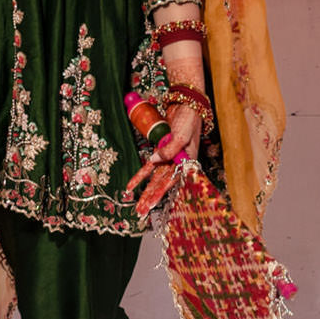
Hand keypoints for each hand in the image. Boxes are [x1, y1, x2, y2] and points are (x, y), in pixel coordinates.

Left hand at [120, 100, 205, 220]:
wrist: (185, 106)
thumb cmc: (188, 121)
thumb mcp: (181, 136)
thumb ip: (169, 150)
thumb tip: (154, 160)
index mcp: (187, 162)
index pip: (173, 181)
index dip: (162, 193)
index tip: (153, 204)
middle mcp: (177, 163)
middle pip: (162, 184)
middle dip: (151, 198)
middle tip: (141, 211)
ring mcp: (167, 158)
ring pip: (154, 179)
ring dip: (145, 192)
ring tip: (138, 206)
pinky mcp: (159, 152)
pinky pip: (148, 167)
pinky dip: (139, 176)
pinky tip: (131, 186)